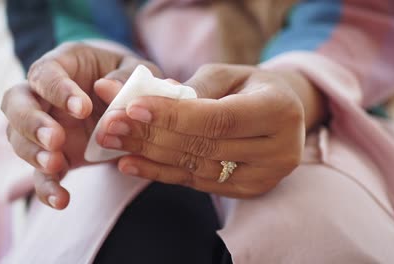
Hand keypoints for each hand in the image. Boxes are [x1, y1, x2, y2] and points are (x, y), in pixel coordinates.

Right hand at [1, 42, 161, 208]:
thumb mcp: (136, 72)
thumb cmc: (128, 79)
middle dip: (31, 123)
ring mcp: (45, 125)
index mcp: (63, 65)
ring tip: (55, 164)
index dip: (57, 90)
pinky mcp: (54, 154)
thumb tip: (108, 87)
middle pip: (16, 103)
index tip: (83, 108)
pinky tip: (61, 200)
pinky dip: (46, 188)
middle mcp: (44, 94)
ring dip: (33, 153)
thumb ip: (126, 76)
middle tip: (56, 138)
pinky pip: (40, 174)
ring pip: (18, 138)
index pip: (45, 73)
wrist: (128, 102)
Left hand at [96, 64, 326, 197]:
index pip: (218, 118)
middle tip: (111, 125)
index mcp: (279, 111)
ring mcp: (264, 177)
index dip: (173, 116)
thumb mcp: (228, 75)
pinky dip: (161, 173)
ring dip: (150, 156)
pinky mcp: (248, 191)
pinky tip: (131, 164)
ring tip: (114, 142)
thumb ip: (191, 88)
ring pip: (197, 169)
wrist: (282, 114)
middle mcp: (278, 150)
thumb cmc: (251, 87)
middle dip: (151, 136)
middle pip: (204, 146)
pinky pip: (198, 184)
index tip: (132, 107)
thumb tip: (142, 98)